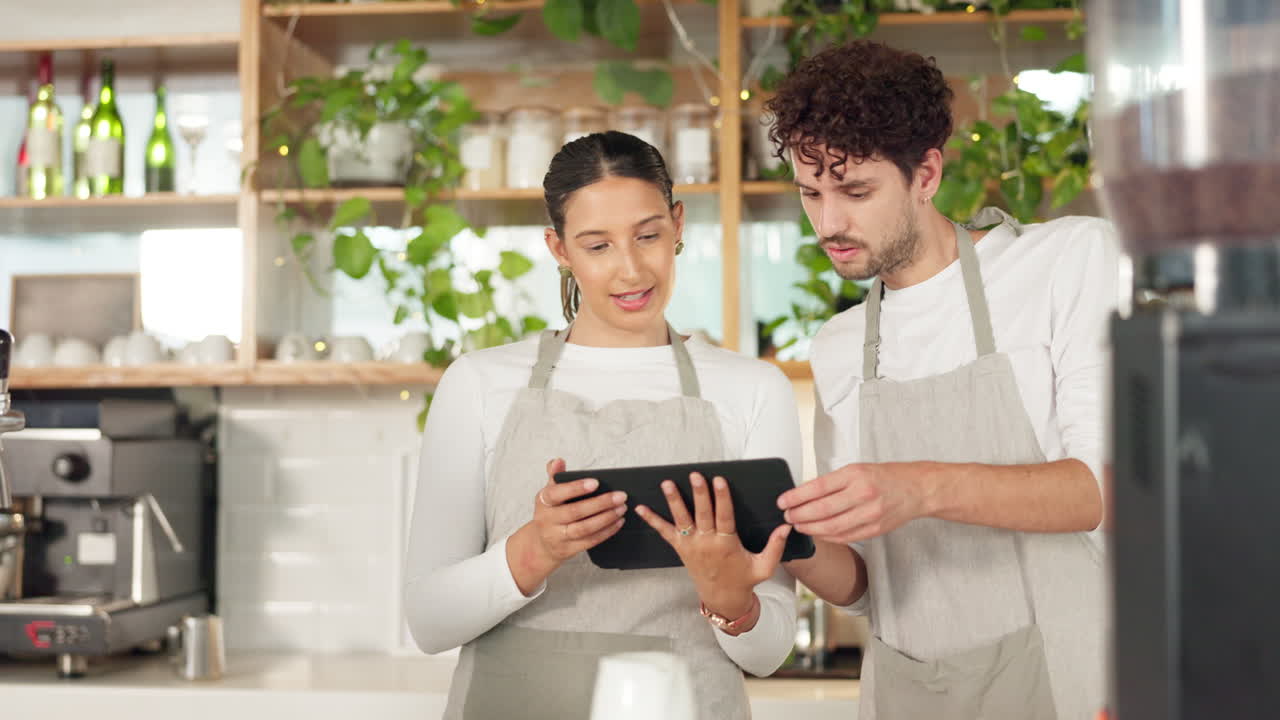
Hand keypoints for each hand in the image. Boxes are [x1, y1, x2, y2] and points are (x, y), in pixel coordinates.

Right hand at [508, 459, 626, 594]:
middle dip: (600, 504)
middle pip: (575, 512)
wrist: (541, 544)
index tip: (595, 482)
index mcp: (544, 501)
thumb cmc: (551, 512)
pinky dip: (606, 532)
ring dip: (606, 518)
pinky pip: (589, 541)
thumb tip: (558, 461)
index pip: (557, 493)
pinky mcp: (568, 549)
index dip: (575, 488)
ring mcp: (558, 536)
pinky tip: (618, 522)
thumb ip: (555, 476)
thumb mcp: (549, 494)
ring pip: (584, 528)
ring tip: (622, 508)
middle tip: (620, 496)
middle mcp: (547, 520)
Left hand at [635, 472, 790, 622]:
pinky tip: (641, 508)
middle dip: (699, 494)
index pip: (724, 517)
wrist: (723, 599)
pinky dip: (652, 520)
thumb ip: (775, 546)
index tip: (719, 480)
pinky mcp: (680, 549)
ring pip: (682, 520)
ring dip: (674, 501)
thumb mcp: (764, 566)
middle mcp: (707, 543)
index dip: (722, 498)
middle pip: (702, 514)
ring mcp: (691, 545)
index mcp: (727, 544)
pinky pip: (664, 533)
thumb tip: (786, 526)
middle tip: (695, 475)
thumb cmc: (745, 579)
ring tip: (667, 483)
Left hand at [776, 462, 932, 543]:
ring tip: (798, 525)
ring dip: (810, 528)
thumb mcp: (857, 469)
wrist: (917, 489)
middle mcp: (863, 494)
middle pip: (822, 510)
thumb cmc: (886, 476)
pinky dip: (827, 536)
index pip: (818, 487)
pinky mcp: (874, 529)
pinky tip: (817, 533)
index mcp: (856, 475)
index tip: (783, 501)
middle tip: (787, 516)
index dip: (796, 497)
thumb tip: (804, 494)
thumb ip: (833, 482)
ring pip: (831, 527)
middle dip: (799, 515)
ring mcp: (869, 514)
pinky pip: (844, 536)